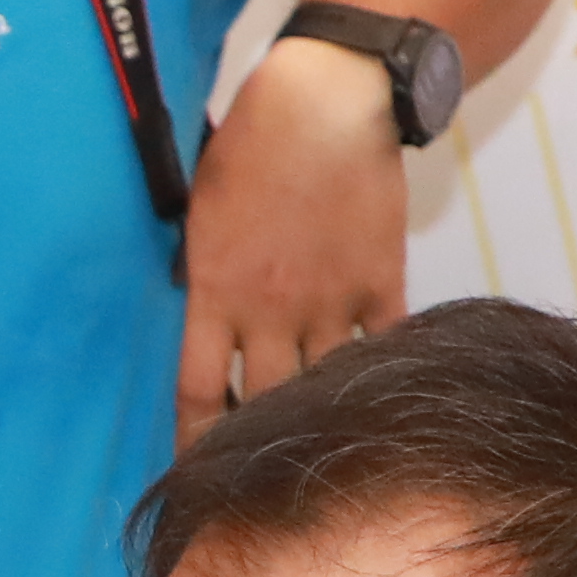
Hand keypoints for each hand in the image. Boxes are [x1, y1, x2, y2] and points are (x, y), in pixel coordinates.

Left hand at [179, 39, 411, 435]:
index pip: (198, 390)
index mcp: (216, 291)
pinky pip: (382, 349)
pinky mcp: (380, 284)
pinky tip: (375, 397)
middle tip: (259, 469)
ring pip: (323, 386)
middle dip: (258, 442)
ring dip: (319, 417)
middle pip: (262, 403)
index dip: (194, 441)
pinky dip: (376, 374)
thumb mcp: (204, 211)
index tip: (196, 472)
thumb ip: (204, 272)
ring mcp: (331, 301)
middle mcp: (270, 310)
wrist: (326, 104)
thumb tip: (202, 309)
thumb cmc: (252, 144)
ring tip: (320, 445)